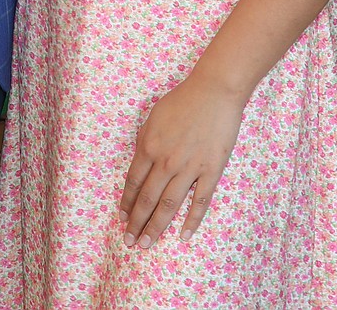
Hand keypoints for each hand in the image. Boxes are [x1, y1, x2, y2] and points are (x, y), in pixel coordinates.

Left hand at [119, 75, 243, 247]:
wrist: (214, 92)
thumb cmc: (182, 99)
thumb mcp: (153, 116)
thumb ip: (145, 141)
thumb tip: (139, 162)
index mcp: (149, 146)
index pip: (133, 183)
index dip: (127, 203)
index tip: (122, 219)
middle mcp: (166, 161)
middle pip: (148, 199)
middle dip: (137, 223)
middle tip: (130, 242)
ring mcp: (189, 168)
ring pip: (169, 205)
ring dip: (156, 227)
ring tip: (147, 244)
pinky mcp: (211, 171)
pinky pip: (200, 202)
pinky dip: (191, 221)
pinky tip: (184, 236)